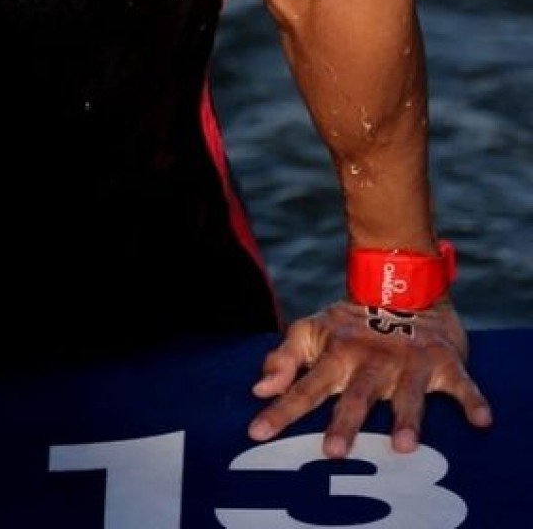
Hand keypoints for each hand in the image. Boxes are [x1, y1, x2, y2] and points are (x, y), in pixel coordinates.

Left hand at [248, 299, 492, 456]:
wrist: (401, 285)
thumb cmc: (349, 324)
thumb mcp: (311, 333)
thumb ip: (283, 360)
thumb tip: (258, 390)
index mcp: (336, 355)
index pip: (303, 387)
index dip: (280, 410)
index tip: (256, 433)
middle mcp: (372, 360)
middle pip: (356, 396)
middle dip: (345, 423)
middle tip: (333, 452)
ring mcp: (410, 362)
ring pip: (408, 394)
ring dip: (406, 418)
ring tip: (402, 446)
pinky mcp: (444, 361)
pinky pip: (462, 384)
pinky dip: (472, 400)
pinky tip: (481, 420)